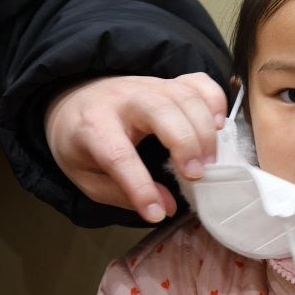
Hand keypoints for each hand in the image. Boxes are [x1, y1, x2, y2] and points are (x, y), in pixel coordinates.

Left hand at [45, 73, 226, 222]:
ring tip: (209, 162)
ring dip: (204, 129)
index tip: (156, 213)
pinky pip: (198, 82)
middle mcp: (122, 99)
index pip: (117, 154)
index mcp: (92, 125)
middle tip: (196, 175)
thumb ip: (121, 194)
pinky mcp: (167, 81)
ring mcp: (148, 85)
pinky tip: (218, 126)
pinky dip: (215, 100)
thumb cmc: (82, 143)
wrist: (76, 101)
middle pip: (158, 111)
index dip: (140, 186)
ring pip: (184, 96)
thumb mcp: (86, 177)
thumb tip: (165, 207)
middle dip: (184, 143)